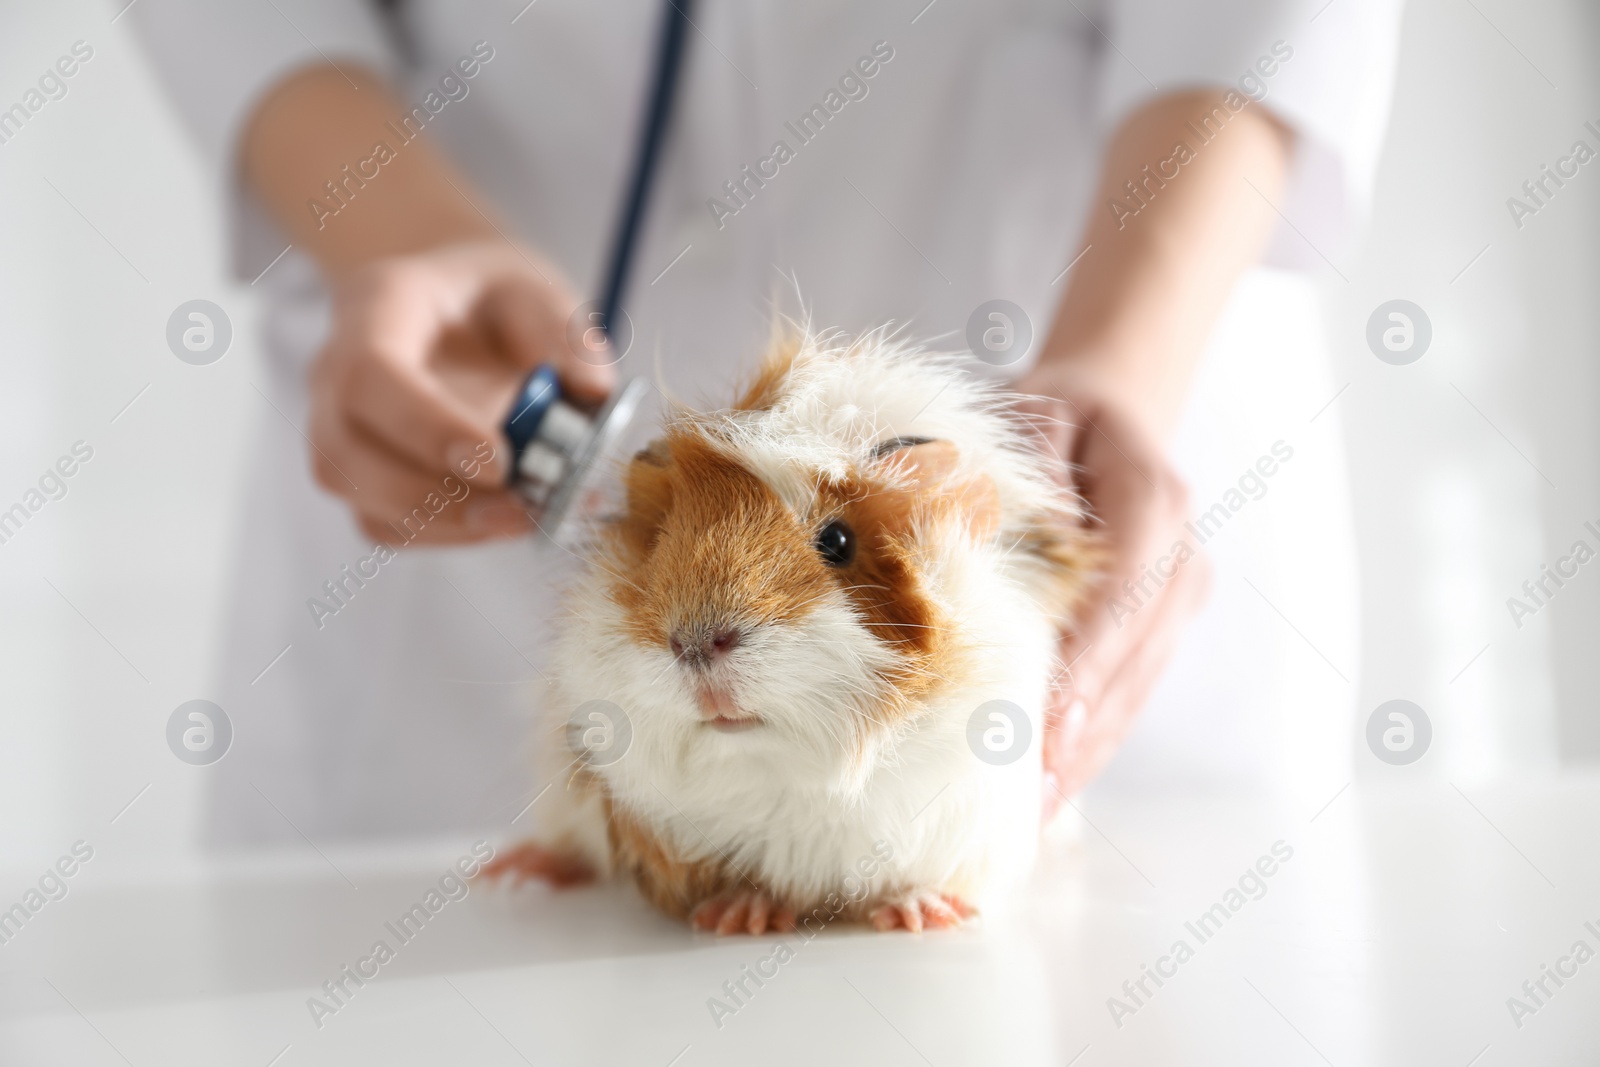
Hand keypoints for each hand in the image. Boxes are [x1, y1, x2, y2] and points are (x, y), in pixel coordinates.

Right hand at [307, 240, 614, 544]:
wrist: (451, 305)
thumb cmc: (489, 297)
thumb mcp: (536, 290)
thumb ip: (565, 334)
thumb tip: (591, 393)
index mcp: (377, 307)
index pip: (372, 374)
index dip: (428, 428)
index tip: (499, 463)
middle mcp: (335, 371)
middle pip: (345, 450)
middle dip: (434, 495)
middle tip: (521, 508)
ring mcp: (336, 425)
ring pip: (359, 495)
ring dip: (444, 522)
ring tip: (523, 517)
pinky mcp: (359, 473)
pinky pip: (381, 521)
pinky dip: (442, 534)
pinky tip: (499, 520)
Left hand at [1013, 378, 1210, 815]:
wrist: (1109, 413)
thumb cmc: (1057, 416)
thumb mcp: (1036, 415)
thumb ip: (1033, 470)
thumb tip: (1027, 536)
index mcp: (1155, 498)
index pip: (1126, 587)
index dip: (1090, 654)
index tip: (1050, 714)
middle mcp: (1182, 557)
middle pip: (1133, 655)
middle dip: (1081, 724)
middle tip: (1030, 790)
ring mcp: (1179, 600)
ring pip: (1134, 689)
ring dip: (1085, 750)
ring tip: (1033, 811)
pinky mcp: (1160, 631)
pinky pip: (1126, 694)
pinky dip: (1088, 741)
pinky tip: (1050, 790)